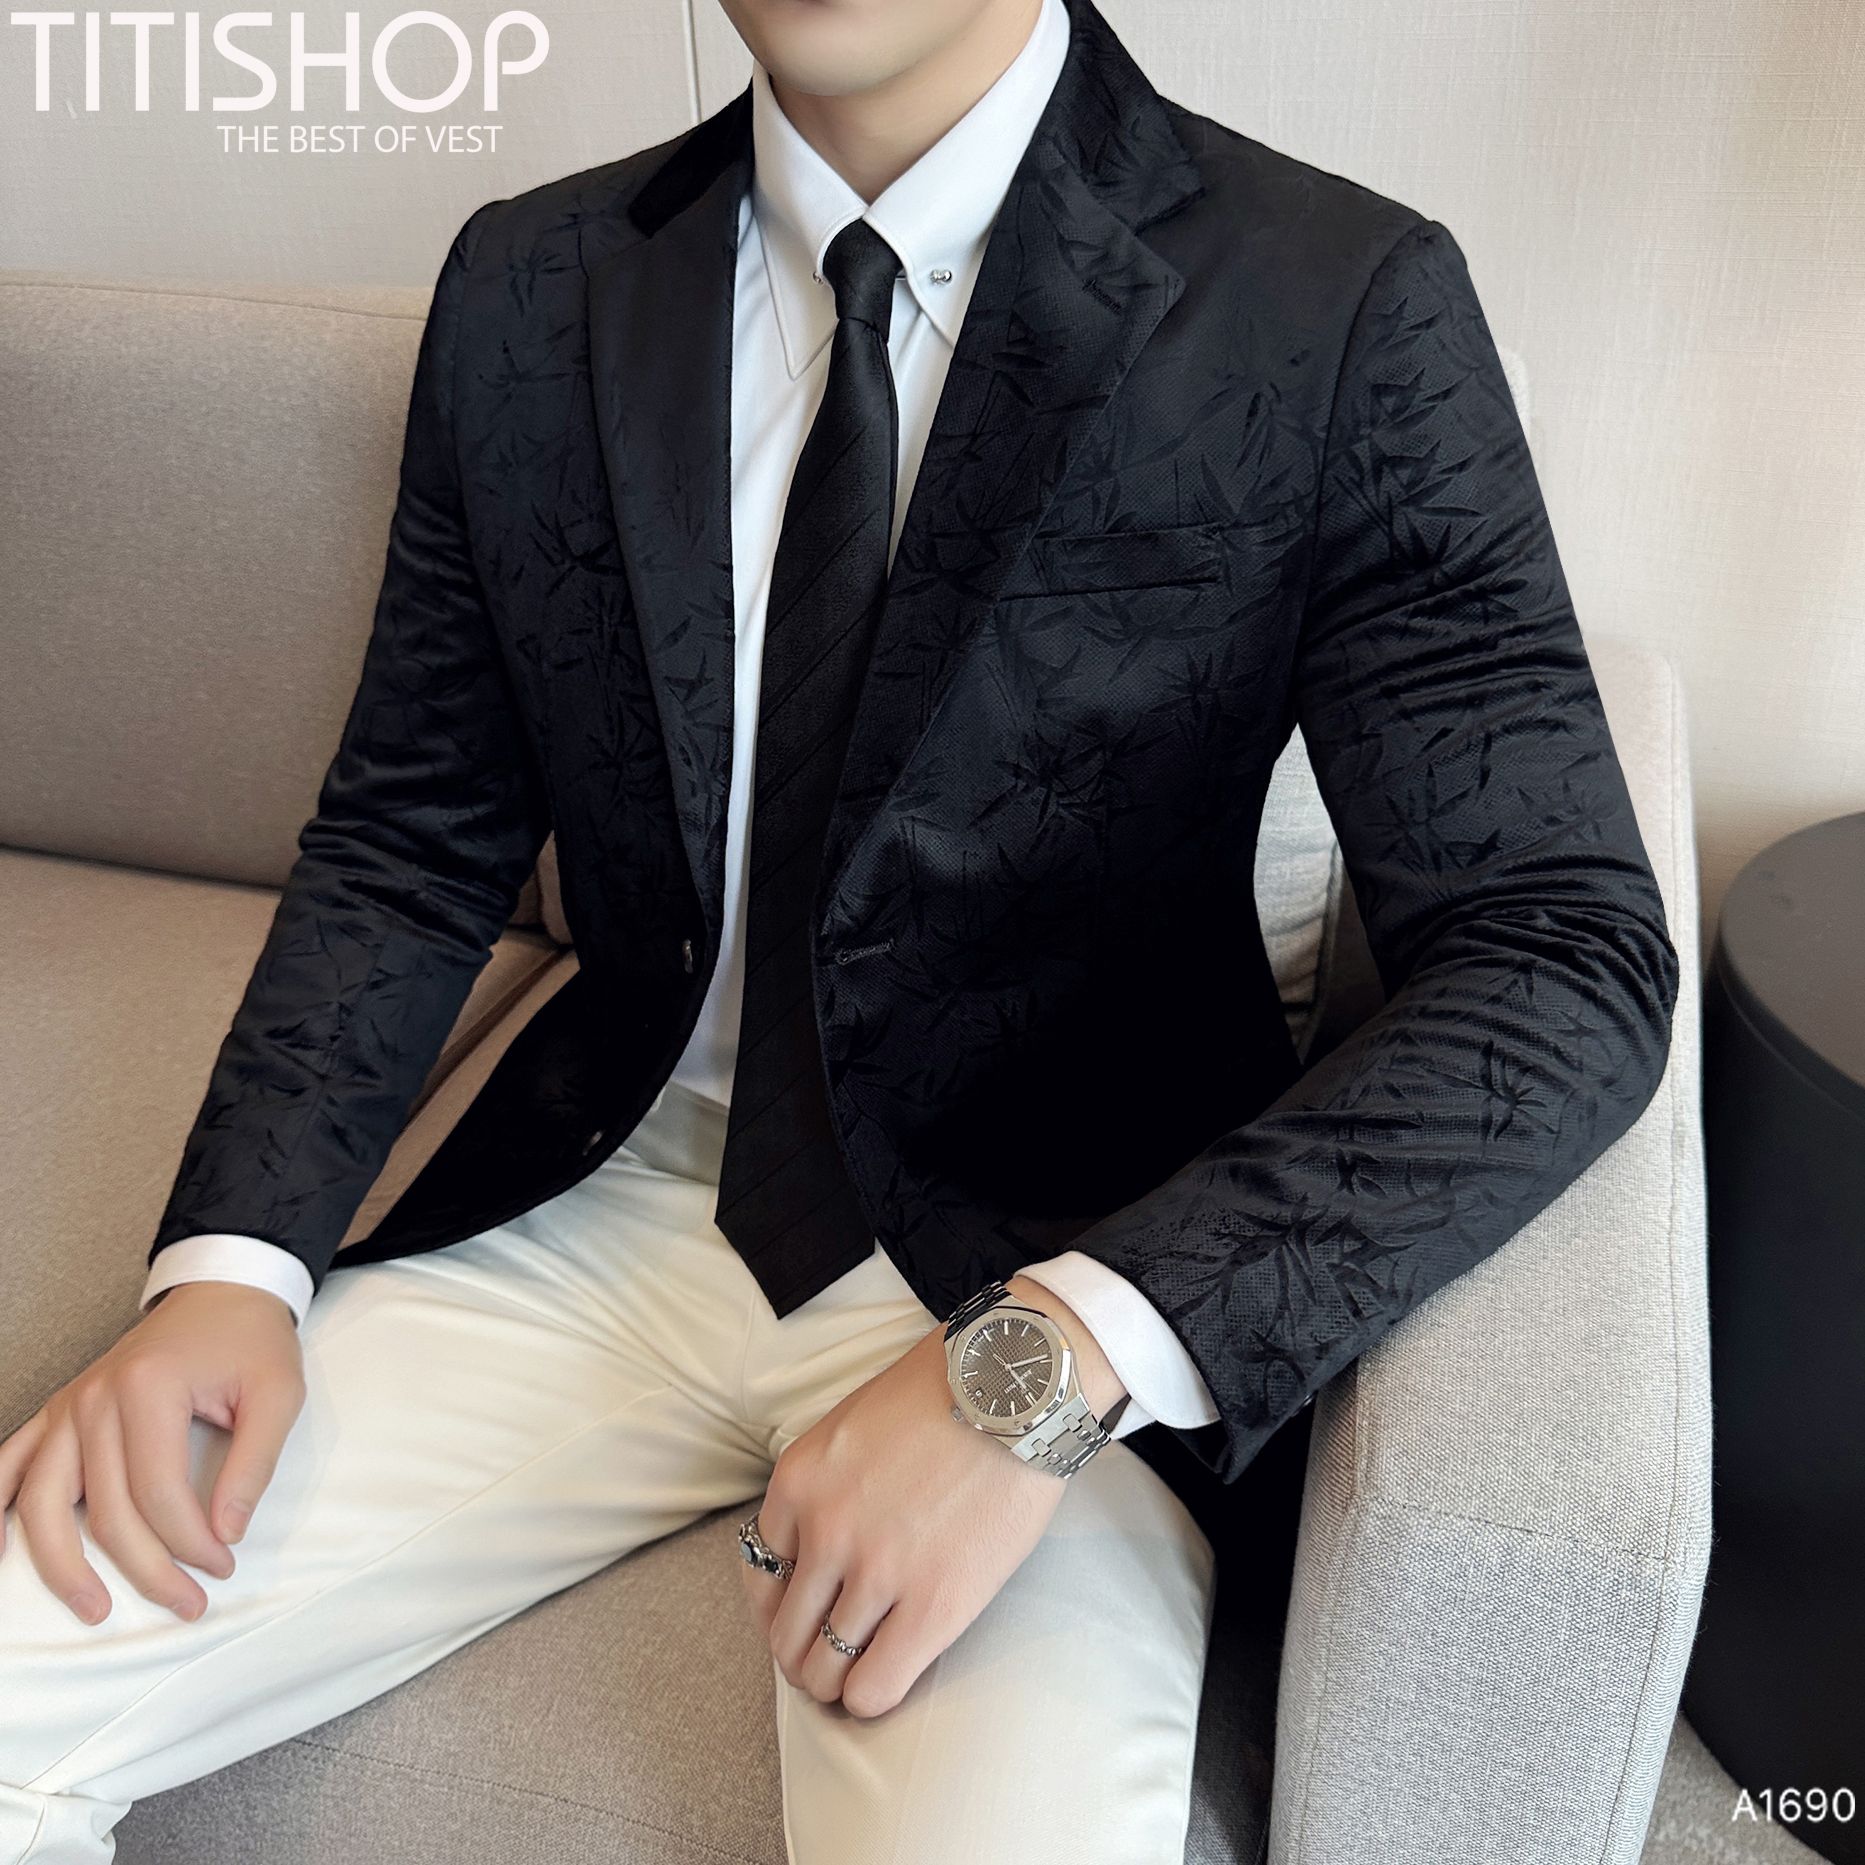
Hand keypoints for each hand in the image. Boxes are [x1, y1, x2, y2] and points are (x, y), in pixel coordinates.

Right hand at [0, 1280, 305, 1624]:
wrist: (222, 1291)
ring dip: (61, 1565)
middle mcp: (94, 1399)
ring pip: (44, 1503)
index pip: (159, 1493)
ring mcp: (68, 1407)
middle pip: (107, 1510)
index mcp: (148, 1389)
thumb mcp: (278, 1393)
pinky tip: (2, 1554)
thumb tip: (226, 1533)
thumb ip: (254, 1464)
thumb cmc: (250, 1340)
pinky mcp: (57, 1413)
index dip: (192, 1541)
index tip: (223, 1565)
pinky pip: (8, 1466)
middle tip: (187, 1604)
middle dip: (148, 1570)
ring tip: (93, 1609)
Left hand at [740, 1275, 1124, 1718]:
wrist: (1015, 1389)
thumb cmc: (945, 1392)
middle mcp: (824, 1531)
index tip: (805, 1611)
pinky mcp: (933, 1606)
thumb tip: (820, 1543)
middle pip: (784, 1632)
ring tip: (855, 1676)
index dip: (782, 1601)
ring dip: (833, 1682)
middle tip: (827, 1655)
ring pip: (822, 1669)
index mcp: (798, 1482)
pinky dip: (869, 1698)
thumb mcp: (853, 1423)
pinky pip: (873, 1688)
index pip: (761, 1571)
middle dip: (800, 1653)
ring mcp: (876, 1572)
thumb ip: (826, 1484)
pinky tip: (885, 1680)